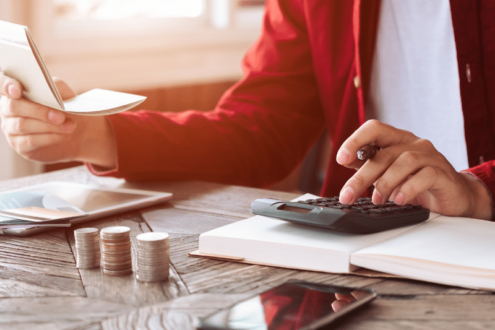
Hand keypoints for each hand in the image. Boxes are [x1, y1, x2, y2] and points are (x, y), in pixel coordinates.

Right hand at [0, 73, 116, 167]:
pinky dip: (50, 137)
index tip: (18, 91)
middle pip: (14, 106)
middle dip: (39, 111)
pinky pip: (30, 140)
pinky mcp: (19, 145)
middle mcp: (8, 109)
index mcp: (16, 91)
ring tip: (69, 127)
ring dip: (49, 126)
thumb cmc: (66, 109)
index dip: (7, 85)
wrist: (78, 133)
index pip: (3, 84)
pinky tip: (64, 136)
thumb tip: (49, 90)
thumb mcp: (64, 94)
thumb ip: (55, 87)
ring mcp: (11, 128)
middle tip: (61, 117)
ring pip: (23, 125)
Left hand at [336, 120, 491, 219]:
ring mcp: (430, 156)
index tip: (341, 159)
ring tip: (377, 200)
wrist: (453, 197)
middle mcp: (413, 144)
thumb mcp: (389, 174)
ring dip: (385, 183)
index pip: (374, 128)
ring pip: (403, 162)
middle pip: (383, 154)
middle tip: (347, 195)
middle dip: (362, 177)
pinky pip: (425, 176)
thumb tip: (346, 163)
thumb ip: (370, 166)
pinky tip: (399, 200)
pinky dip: (408, 188)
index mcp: (397, 139)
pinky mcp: (443, 173)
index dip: (355, 140)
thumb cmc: (417, 184)